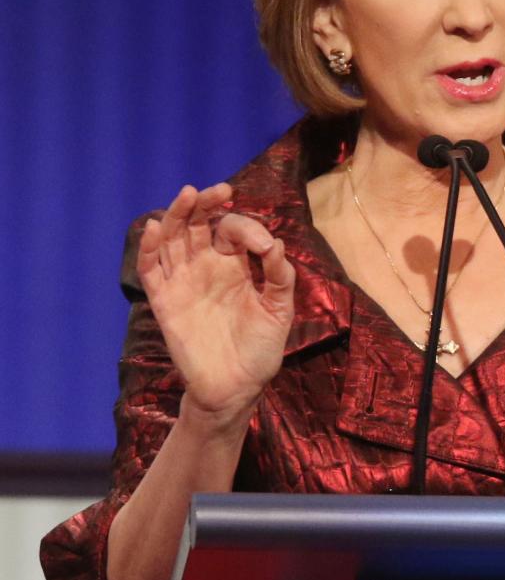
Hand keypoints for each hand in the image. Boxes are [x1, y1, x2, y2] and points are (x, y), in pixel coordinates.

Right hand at [137, 183, 295, 419]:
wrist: (236, 388)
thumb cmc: (260, 350)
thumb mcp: (280, 312)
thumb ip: (281, 278)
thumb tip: (277, 243)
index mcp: (236, 266)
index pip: (232, 231)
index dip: (246, 229)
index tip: (262, 246)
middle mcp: (206, 267)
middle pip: (198, 224)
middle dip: (206, 204)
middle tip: (219, 191)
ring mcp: (183, 281)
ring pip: (172, 237)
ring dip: (177, 214)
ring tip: (189, 195)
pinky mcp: (164, 300)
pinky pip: (150, 269)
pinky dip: (149, 247)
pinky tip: (154, 228)